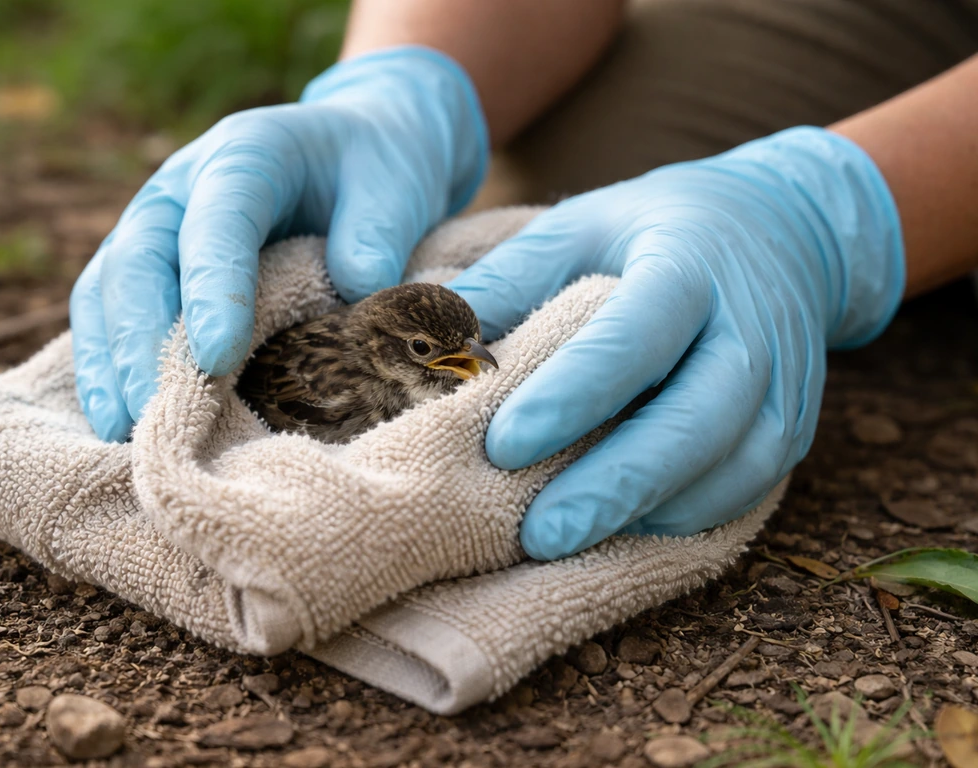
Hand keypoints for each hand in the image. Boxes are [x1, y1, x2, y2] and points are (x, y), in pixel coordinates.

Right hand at [70, 46, 486, 440]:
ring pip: (110, 290)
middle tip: (156, 414)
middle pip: (140, 260)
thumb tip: (356, 287)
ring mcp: (162, 228)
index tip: (218, 358)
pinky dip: (109, 364)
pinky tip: (118, 421)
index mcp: (246, 157)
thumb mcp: (395, 186)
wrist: (360, 153)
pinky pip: (113, 312)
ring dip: (112, 362)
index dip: (212, 289)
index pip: (217, 222)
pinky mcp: (159, 268)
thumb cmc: (375, 172)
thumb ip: (377, 232)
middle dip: (141, 340)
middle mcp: (185, 189)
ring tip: (123, 431)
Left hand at [448, 127, 904, 558]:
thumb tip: (435, 344)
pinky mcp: (794, 425)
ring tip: (570, 543)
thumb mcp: (580, 226)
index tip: (502, 446)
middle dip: (616, 484)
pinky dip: (689, 516)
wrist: (781, 228)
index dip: (571, 396)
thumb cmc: (653, 230)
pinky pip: (748, 487)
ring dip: (652, 512)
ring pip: (734, 466)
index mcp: (687, 266)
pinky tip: (625, 530)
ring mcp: (784, 383)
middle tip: (537, 535)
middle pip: (695, 419)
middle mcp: (749, 328)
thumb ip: (510, 278)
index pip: (634, 336)